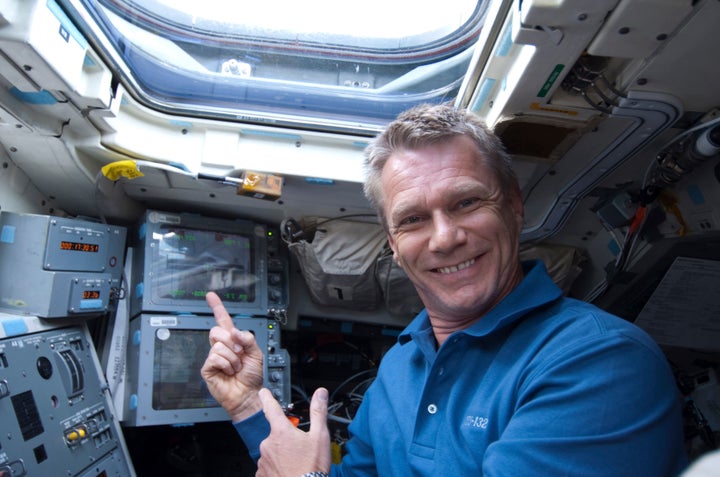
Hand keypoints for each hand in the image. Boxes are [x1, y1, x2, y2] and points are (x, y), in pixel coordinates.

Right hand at [200, 291, 264, 420]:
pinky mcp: (208, 368)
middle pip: (217, 331)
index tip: (210, 296)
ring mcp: (214, 357)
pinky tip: (229, 372)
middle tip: (239, 353)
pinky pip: (215, 357)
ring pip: (219, 345)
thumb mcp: (256, 353)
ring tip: (236, 367)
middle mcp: (222, 347)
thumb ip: (247, 338)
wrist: (248, 394)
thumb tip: (234, 332)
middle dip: (231, 341)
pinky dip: (226, 364)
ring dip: (232, 357)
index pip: (223, 320)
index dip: (217, 307)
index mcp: (233, 341)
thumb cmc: (252, 376)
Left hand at [257, 387, 331, 476]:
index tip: (264, 392)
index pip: (271, 408)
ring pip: (273, 451)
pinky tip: (288, 471)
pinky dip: (277, 467)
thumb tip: (320, 393)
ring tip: (297, 463)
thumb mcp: (320, 437)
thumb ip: (318, 412)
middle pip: (276, 434)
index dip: (267, 397)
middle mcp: (268, 444)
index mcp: (281, 431)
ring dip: (282, 454)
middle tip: (301, 449)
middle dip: (286, 439)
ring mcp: (263, 460)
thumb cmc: (311, 468)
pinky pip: (269, 466)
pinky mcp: (262, 474)